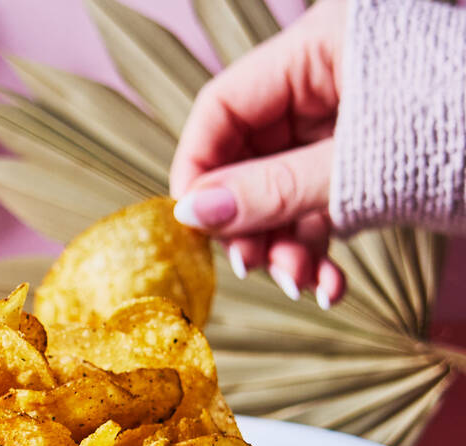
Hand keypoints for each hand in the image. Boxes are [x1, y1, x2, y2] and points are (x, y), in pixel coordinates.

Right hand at [169, 0, 346, 307]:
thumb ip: (273, 190)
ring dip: (284, 249)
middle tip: (254, 267)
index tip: (191, 228)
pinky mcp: (364, 162)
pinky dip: (318, 250)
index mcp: (320, 50)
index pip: (222, 109)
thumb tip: (192, 214)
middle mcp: (325, 83)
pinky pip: (318, 207)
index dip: (197, 170)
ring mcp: (344, 124)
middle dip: (249, 223)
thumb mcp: (363, 166)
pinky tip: (328, 287)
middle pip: (247, 158)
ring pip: (281, 192)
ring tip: (303, 285)